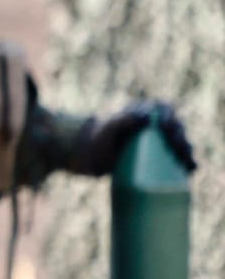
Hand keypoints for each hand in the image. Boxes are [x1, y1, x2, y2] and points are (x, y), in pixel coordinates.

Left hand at [71, 99, 193, 176]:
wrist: (90, 156)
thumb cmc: (98, 138)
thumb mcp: (108, 127)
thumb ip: (123, 120)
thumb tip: (146, 119)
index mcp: (144, 112)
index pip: (164, 109)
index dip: (169, 115)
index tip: (164, 127)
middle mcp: (154, 125)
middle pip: (176, 127)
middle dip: (179, 137)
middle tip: (175, 147)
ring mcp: (158, 142)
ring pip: (180, 143)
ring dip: (185, 150)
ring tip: (186, 161)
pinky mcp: (159, 157)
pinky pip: (176, 158)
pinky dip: (185, 162)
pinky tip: (189, 170)